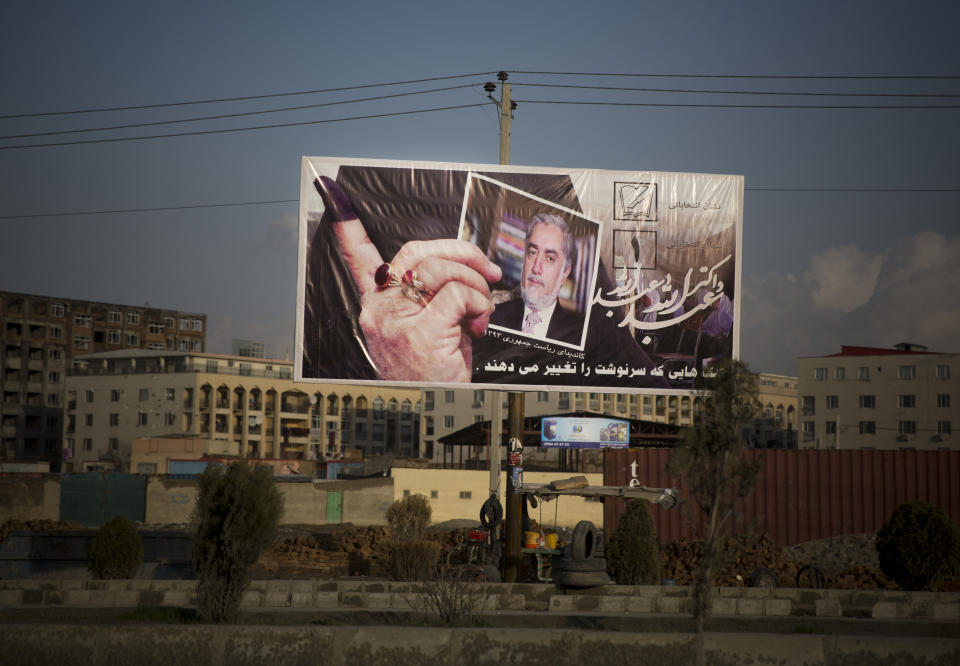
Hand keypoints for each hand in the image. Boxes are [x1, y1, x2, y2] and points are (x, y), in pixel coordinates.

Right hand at [314, 176, 501, 381]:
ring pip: (442, 269)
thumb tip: (459, 266)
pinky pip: (459, 293)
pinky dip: (479, 304)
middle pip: (418, 251)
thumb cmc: (433, 373)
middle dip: (462, 251)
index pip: (357, 258)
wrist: (436, 411)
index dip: (346, 224)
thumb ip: (428, 297)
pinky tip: (477, 325)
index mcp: (377, 306)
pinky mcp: (421, 331)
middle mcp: (379, 309)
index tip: (332, 191)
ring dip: (476, 284)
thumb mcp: (426, 329)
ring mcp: (396, 321)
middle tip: (487, 270)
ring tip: (480, 310)